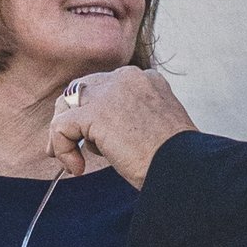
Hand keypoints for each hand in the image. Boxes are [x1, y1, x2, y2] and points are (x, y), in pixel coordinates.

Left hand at [51, 65, 195, 186]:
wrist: (184, 169)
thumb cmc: (176, 160)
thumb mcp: (158, 127)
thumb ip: (133, 119)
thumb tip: (104, 134)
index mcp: (146, 79)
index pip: (105, 87)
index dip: (93, 114)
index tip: (92, 141)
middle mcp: (127, 77)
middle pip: (81, 90)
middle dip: (71, 120)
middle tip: (70, 149)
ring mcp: (110, 92)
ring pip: (66, 106)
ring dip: (63, 135)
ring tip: (72, 161)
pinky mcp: (96, 113)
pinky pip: (61, 127)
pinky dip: (63, 149)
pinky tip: (77, 168)